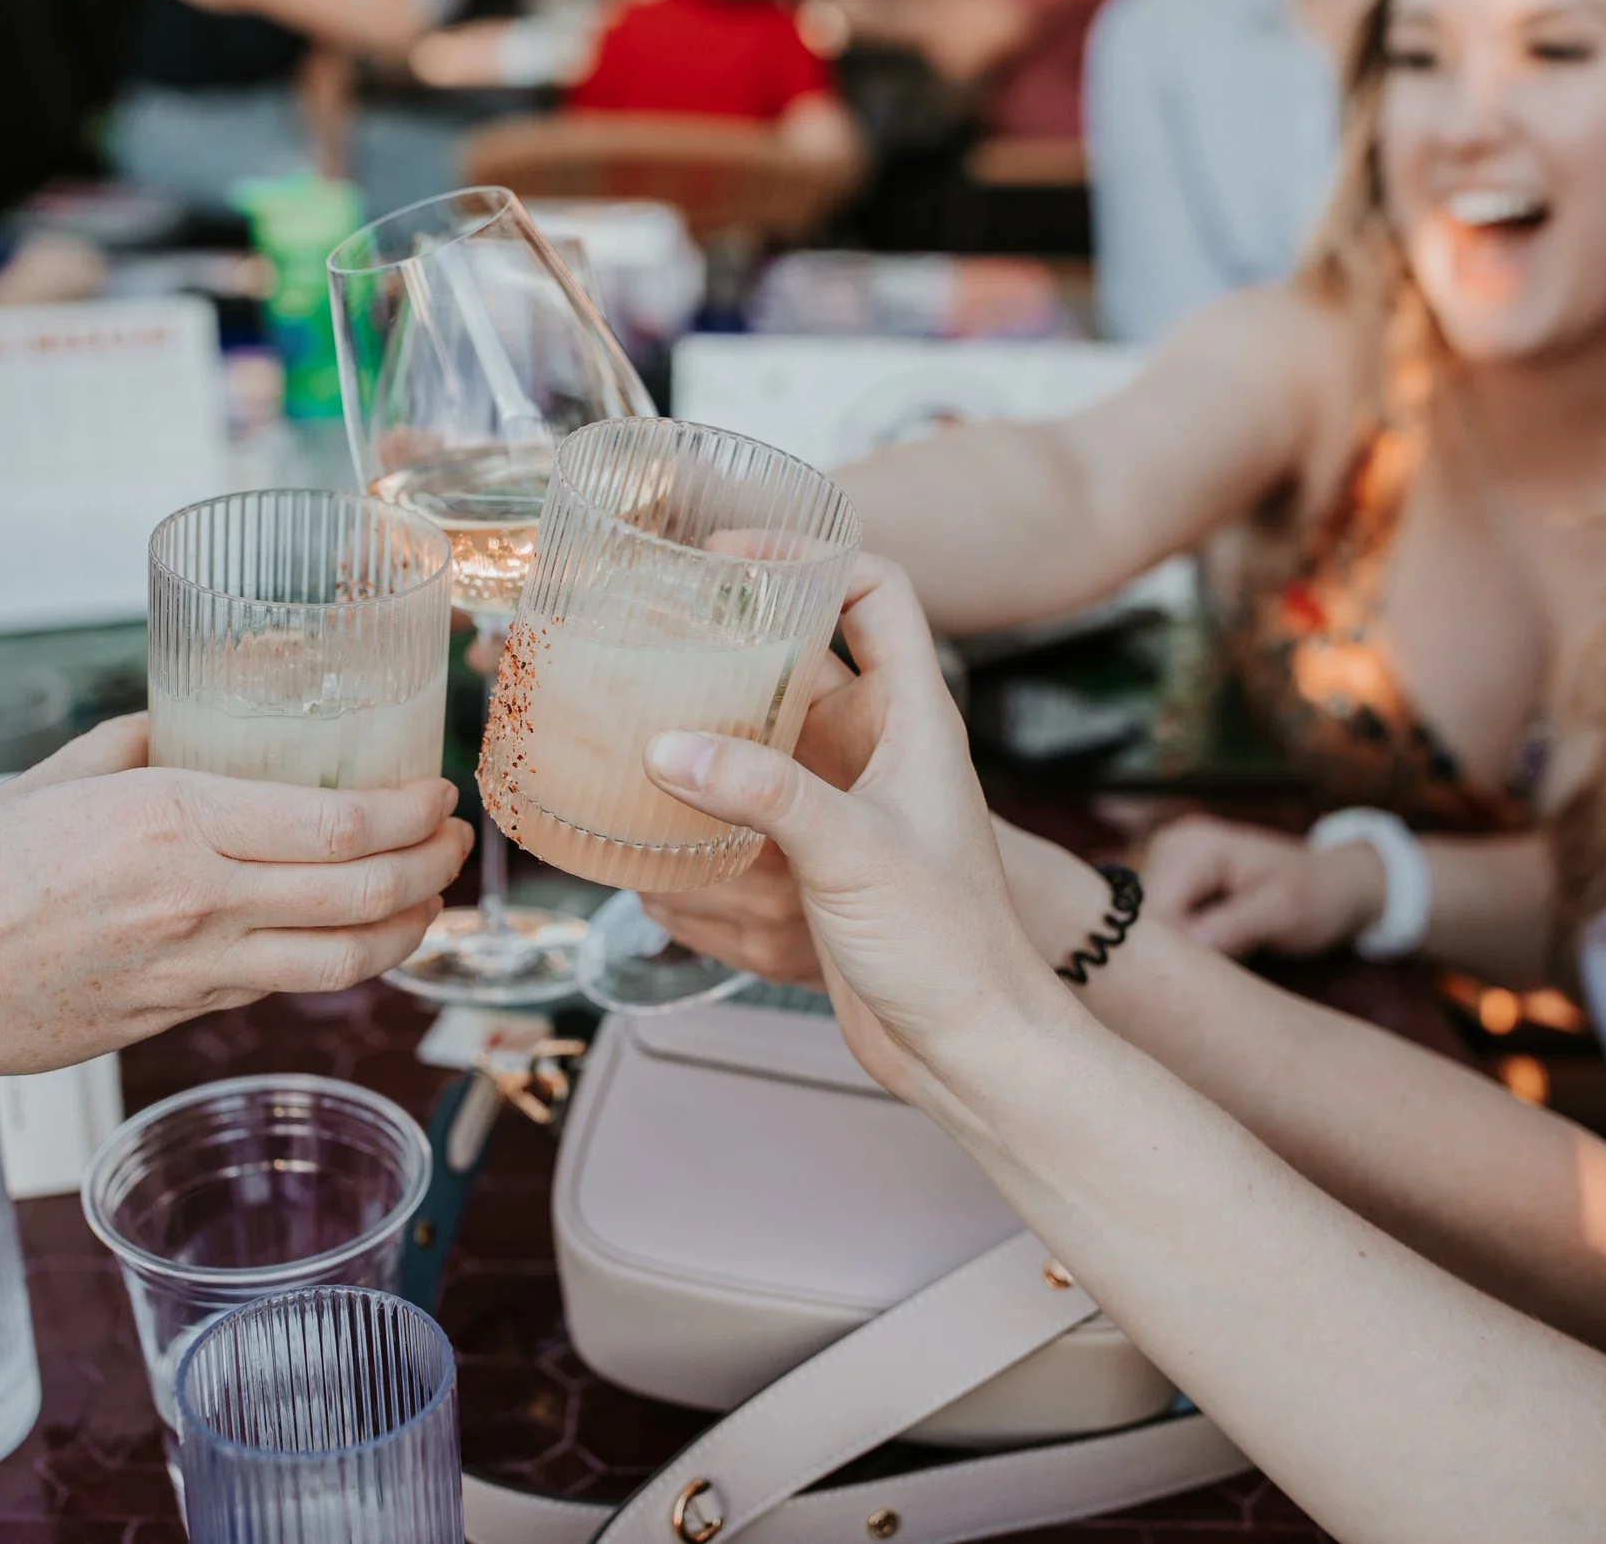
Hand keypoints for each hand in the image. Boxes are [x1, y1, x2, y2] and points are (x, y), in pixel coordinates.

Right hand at [0, 714, 472, 1092]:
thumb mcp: (55, 780)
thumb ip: (140, 747)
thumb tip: (194, 719)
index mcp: (171, 822)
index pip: (337, 827)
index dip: (410, 815)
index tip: (439, 794)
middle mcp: (197, 901)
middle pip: (363, 896)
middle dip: (433, 870)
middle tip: (456, 844)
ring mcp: (190, 972)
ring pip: (342, 962)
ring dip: (407, 930)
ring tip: (429, 900)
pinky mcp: (173, 1019)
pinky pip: (279, 988)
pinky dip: (334, 962)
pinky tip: (347, 938)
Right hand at [639, 557, 1056, 1102]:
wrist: (971, 1048)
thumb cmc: (949, 946)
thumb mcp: (855, 853)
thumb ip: (765, 793)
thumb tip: (666, 746)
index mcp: (916, 719)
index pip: (878, 592)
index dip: (811, 557)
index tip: (730, 558)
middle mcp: (882, 750)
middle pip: (807, 657)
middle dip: (734, 637)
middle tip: (654, 628)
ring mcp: (850, 804)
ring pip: (772, 732)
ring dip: (712, 718)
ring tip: (633, 703)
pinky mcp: (822, 859)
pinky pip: (756, 801)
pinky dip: (708, 793)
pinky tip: (652, 804)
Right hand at [1139, 815, 1382, 956]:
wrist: (1335, 884)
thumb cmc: (1316, 895)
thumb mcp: (1281, 911)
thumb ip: (1232, 926)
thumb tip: (1187, 950)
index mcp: (1192, 846)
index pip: (1152, 910)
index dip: (1167, 953)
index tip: (1194, 988)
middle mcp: (1168, 847)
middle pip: (1142, 918)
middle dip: (1169, 954)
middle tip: (1210, 980)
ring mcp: (1167, 865)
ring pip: (1147, 926)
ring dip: (1174, 953)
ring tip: (1215, 966)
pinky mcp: (1172, 885)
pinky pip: (1160, 925)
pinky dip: (1181, 947)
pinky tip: (1208, 957)